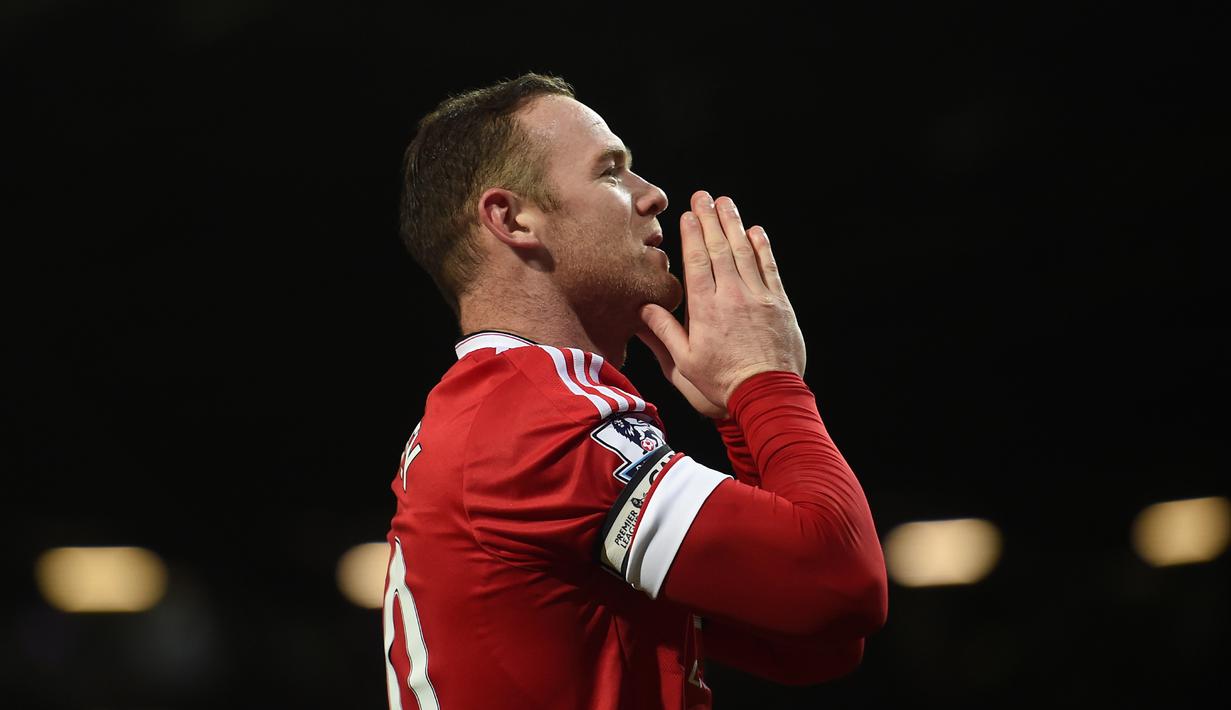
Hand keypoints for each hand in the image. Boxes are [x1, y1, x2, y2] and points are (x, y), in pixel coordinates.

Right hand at [638, 191, 804, 409]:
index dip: (692, 236)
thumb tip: (645, 308)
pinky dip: (762, 248)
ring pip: (744, 252)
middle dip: (710, 220)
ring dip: (734, 224)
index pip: (697, 262)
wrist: (766, 394)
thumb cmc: (722, 384)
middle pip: (719, 249)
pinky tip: (755, 231)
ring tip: (725, 203)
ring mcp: (758, 297)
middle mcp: (731, 296)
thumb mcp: (683, 364)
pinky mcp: (778, 304)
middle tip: (703, 197)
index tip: (687, 215)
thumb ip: (664, 333)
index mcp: (705, 309)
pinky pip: (769, 268)